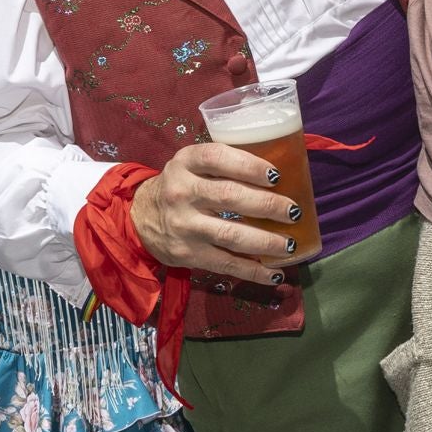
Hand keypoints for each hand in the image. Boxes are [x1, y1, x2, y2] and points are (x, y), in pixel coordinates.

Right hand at [129, 143, 301, 285]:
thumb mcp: (192, 164)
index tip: (276, 175)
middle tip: (293, 211)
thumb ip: (224, 163)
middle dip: (268, 205)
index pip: (219, 157)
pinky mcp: (188, 254)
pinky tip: (274, 274)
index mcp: (186, 162)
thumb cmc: (179, 185)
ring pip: (231, 235)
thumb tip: (279, 174)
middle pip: (230, 197)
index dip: (250, 166)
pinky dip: (253, 271)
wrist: (138, 217)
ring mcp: (184, 225)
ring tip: (290, 245)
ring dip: (266, 242)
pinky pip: (226, 264)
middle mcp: (182, 192)